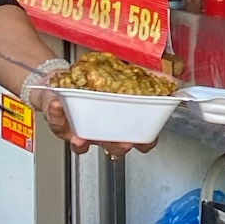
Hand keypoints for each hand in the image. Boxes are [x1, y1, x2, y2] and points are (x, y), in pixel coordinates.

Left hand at [19, 59, 152, 155]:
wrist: (62, 82)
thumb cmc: (94, 83)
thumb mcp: (122, 76)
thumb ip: (146, 77)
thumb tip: (168, 76)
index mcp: (120, 122)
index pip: (139, 138)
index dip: (145, 142)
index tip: (146, 140)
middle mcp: (102, 131)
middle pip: (113, 147)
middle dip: (118, 146)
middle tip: (123, 141)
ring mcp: (81, 130)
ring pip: (82, 145)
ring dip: (81, 141)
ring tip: (79, 137)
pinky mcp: (59, 123)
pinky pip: (57, 123)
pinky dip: (56, 114)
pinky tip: (56, 105)